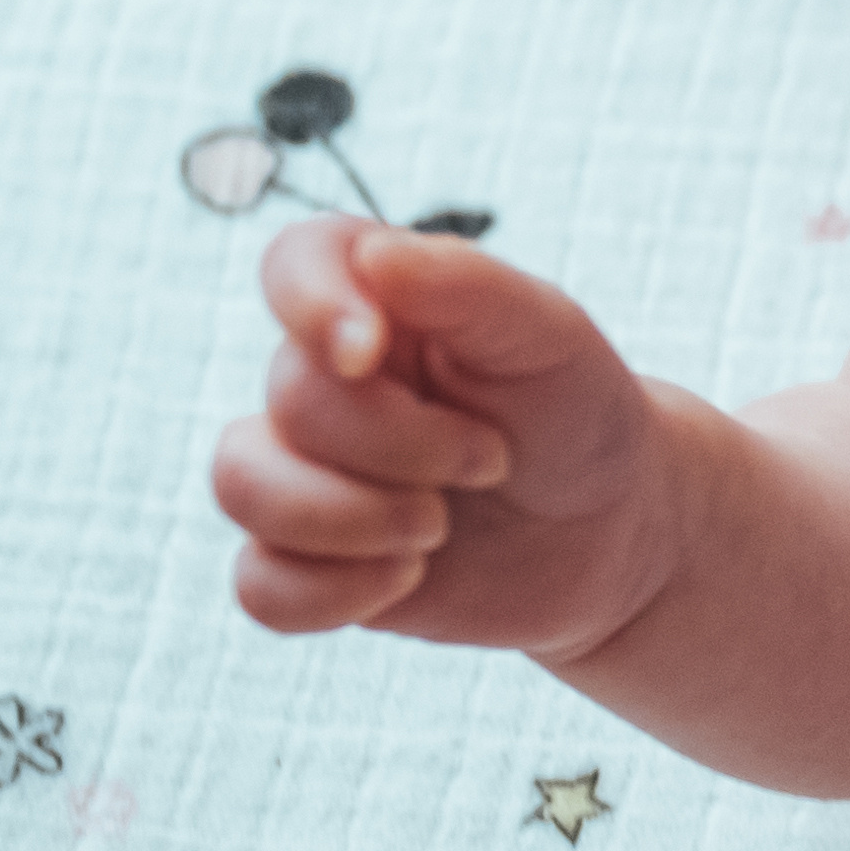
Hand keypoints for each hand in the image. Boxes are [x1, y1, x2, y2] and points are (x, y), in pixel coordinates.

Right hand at [216, 221, 686, 657]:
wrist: (609, 533)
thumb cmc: (575, 414)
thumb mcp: (550, 337)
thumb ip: (467, 286)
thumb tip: (374, 256)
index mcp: (375, 302)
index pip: (291, 264)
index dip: (311, 304)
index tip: (370, 352)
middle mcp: (322, 380)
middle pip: (290, 400)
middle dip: (404, 446)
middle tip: (493, 460)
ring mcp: (303, 470)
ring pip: (239, 485)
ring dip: (352, 519)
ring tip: (438, 529)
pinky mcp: (305, 560)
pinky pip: (258, 586)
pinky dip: (333, 594)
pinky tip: (407, 578)